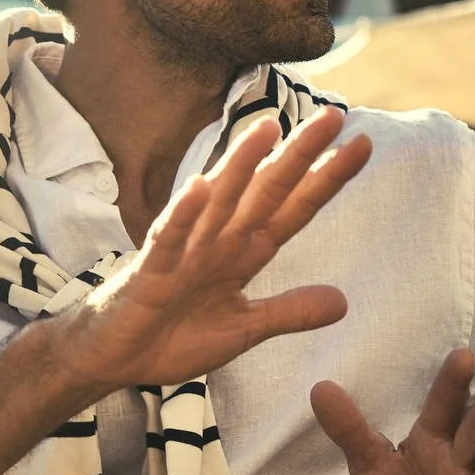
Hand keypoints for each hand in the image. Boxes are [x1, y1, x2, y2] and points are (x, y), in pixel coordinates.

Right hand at [55, 107, 370, 392]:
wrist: (113, 359)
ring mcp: (184, 251)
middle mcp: (218, 241)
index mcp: (243, 253)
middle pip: (265, 192)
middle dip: (299, 156)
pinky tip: (199, 187)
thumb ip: (289, 312)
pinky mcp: (151, 271)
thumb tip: (344, 302)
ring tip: (269, 128)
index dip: (326, 180)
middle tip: (334, 116)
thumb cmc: (171, 335)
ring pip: (219, 202)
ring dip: (242, 166)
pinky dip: (183, 215)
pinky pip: (168, 239)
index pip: (293, 209)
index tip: (360, 146)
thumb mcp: (244, 330)